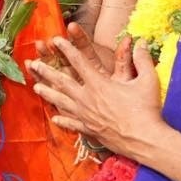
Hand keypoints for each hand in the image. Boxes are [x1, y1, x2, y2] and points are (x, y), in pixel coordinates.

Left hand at [27, 27, 166, 159]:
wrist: (144, 140)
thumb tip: (140, 41)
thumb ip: (142, 59)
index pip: (79, 61)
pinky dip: (62, 120)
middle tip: (32, 63)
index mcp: (99, 84)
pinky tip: (54, 118)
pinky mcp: (89, 130)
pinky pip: (71, 123)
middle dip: (46, 70)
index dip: (66, 49)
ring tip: (36, 87)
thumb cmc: (147, 109)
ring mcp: (85, 116)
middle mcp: (87, 98)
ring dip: (47, 93)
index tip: (56, 39)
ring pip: (61, 102)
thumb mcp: (148, 80)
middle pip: (62, 82)